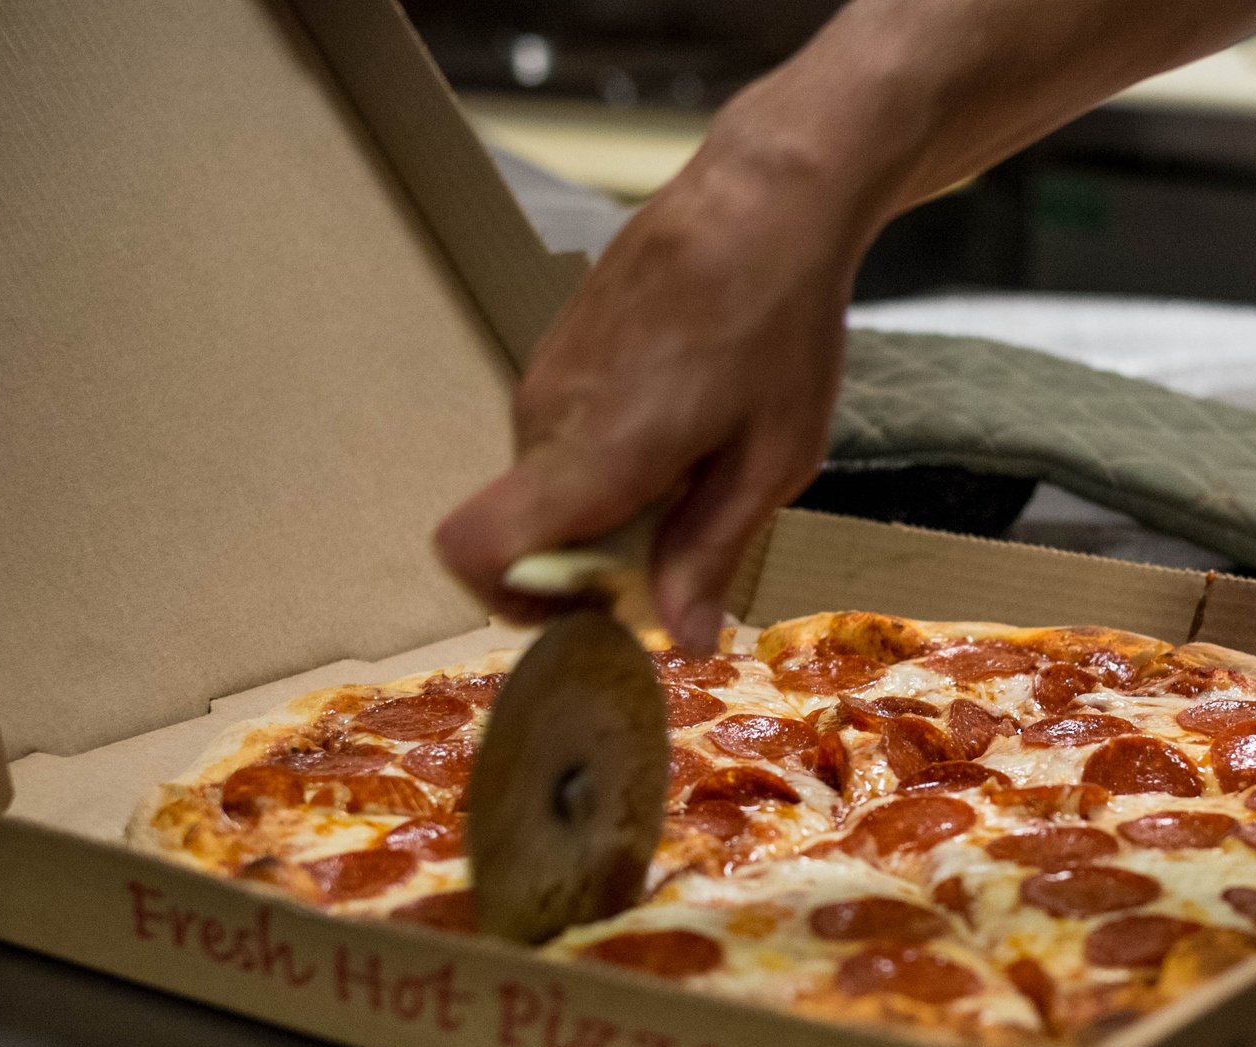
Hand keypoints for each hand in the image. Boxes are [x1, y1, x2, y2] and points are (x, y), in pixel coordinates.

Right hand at [435, 141, 864, 647]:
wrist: (764, 196)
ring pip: (548, 480)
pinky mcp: (560, 347)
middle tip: (683, 537)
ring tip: (697, 463)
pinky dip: (608, 451)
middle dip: (591, 558)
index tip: (590, 605)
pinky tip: (684, 417)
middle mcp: (546, 416)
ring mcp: (547, 375)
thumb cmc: (780, 324)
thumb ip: (710, 552)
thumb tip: (675, 641)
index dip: (514, 600)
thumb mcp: (772, 459)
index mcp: (593, 454)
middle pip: (524, 528)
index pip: (475, 548)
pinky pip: (563, 431)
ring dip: (607, 501)